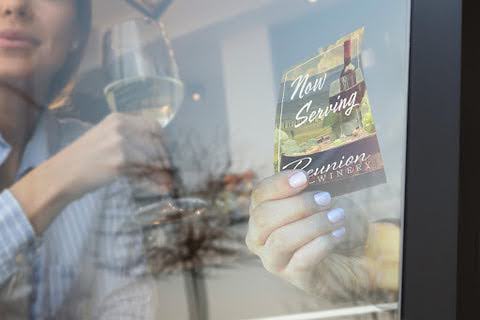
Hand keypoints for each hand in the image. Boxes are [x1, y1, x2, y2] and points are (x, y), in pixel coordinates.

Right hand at [11, 113, 170, 233]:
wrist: (61, 174)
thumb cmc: (84, 159)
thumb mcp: (107, 139)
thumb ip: (132, 142)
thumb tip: (161, 158)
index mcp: (118, 119)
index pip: (153, 125)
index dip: (163, 142)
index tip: (166, 155)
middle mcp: (120, 128)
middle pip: (156, 143)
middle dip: (166, 160)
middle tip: (169, 173)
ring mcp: (120, 144)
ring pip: (152, 159)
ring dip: (161, 174)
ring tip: (166, 183)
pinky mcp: (119, 163)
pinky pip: (144, 173)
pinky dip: (152, 183)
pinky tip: (158, 189)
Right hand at [246, 170, 353, 292]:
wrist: (356, 255)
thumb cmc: (332, 220)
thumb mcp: (322, 198)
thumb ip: (313, 186)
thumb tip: (316, 174)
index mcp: (261, 211)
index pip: (259, 194)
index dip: (279, 184)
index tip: (304, 177)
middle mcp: (259, 237)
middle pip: (263, 217)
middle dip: (297, 205)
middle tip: (326, 199)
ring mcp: (274, 259)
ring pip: (281, 239)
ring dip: (313, 224)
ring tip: (338, 216)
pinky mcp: (294, 277)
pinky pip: (302, 259)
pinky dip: (323, 243)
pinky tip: (339, 233)